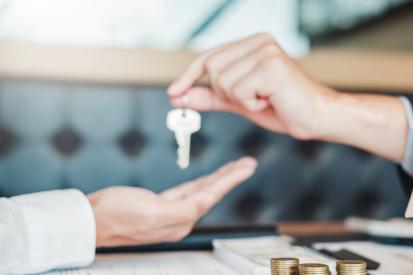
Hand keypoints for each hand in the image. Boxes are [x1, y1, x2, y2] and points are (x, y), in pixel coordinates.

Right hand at [88, 157, 256, 246]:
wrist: (89, 219)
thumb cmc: (114, 214)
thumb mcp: (150, 211)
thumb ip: (182, 209)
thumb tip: (205, 203)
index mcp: (179, 220)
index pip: (211, 196)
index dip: (230, 180)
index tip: (246, 168)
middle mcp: (178, 219)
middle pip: (210, 192)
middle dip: (230, 177)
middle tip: (247, 164)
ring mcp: (169, 212)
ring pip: (201, 191)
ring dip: (220, 178)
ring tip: (236, 168)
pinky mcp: (160, 205)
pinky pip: (187, 191)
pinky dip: (201, 182)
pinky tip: (210, 179)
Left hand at [168, 34, 408, 161]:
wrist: (316, 118)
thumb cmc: (283, 108)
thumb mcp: (240, 102)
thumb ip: (212, 97)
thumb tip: (182, 97)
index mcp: (252, 44)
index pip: (209, 57)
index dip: (189, 76)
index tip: (173, 93)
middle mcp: (259, 41)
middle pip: (212, 69)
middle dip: (224, 93)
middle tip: (252, 99)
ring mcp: (266, 51)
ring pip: (223, 81)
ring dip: (240, 100)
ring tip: (265, 99)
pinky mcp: (272, 66)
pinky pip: (239, 91)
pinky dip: (251, 104)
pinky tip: (272, 100)